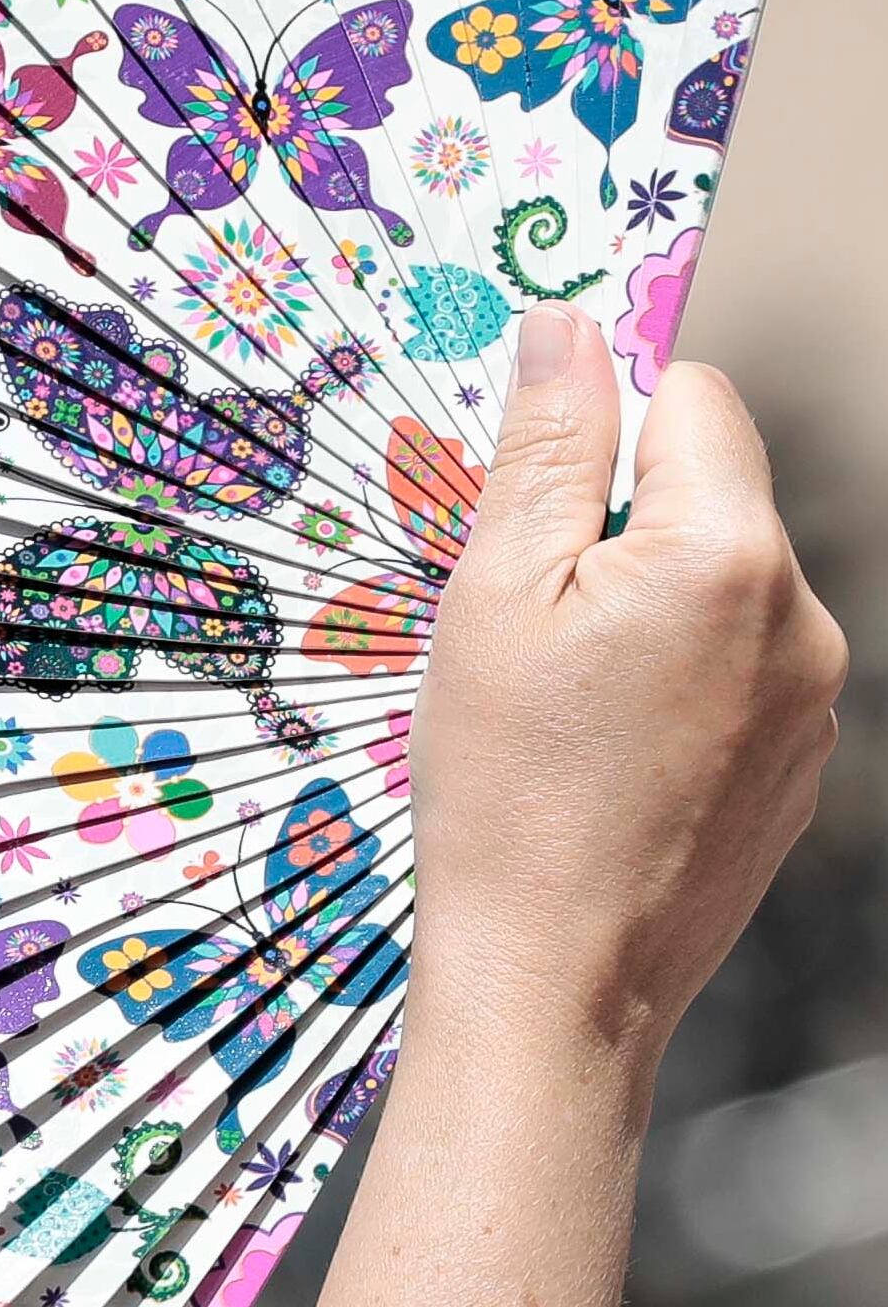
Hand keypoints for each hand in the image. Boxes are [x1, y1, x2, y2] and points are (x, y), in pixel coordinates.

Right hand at [411, 302, 845, 1095]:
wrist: (557, 981)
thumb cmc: (504, 790)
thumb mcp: (491, 597)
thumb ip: (544, 450)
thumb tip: (567, 326)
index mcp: (724, 554)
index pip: (692, 397)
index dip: (603, 422)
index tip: (535, 485)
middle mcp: (802, 615)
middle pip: (710, 494)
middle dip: (618, 525)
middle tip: (525, 621)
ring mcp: (816, 698)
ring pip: (723, 585)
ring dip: (647, 607)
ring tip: (563, 703)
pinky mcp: (805, 763)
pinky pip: (740, 669)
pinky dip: (675, 683)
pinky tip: (606, 754)